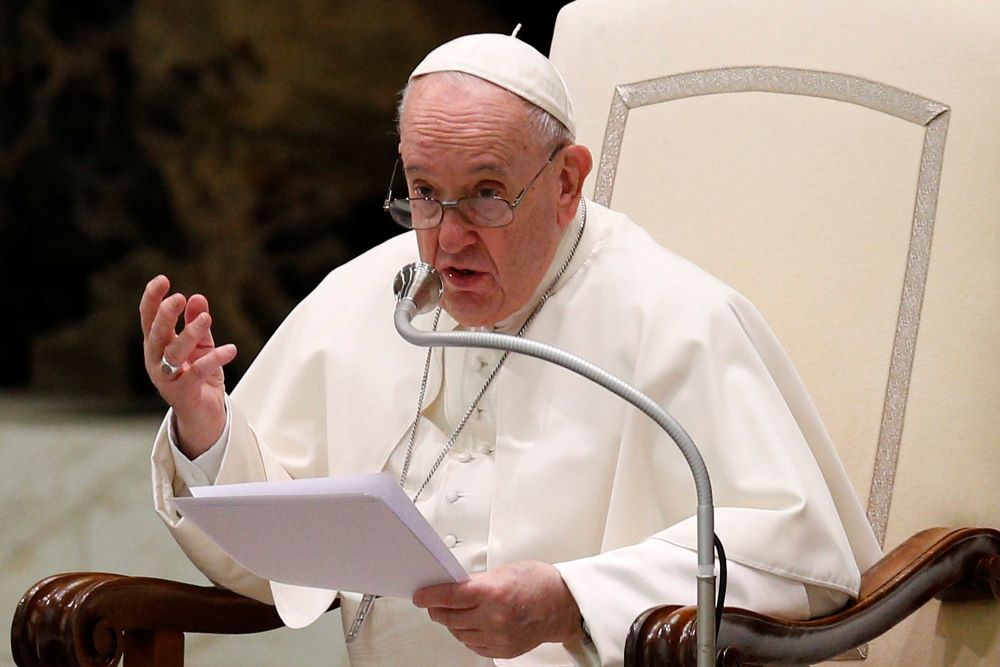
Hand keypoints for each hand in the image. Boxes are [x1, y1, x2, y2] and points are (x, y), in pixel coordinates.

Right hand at [139, 275, 236, 457]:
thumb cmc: (198, 376)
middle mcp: (156, 361)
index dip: (152, 299)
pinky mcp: (183, 393)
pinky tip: (231, 349)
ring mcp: (166, 378)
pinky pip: (198, 373)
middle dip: (165, 315)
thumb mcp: (200, 345)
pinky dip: (214, 359)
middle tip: (179, 297)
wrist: (204, 414)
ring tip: (207, 318)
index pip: (149, 318)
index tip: (161, 279)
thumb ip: (197, 323)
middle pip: (156, 334)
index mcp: (157, 345)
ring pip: (174, 353)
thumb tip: (198, 297)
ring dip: (190, 334)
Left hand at [413, 560, 583, 658]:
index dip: (429, 596)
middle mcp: (494, 617)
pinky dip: (467, 634)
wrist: (563, 605)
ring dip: (452, 622)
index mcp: (493, 592)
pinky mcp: (503, 650)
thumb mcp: (503, 571)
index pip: (449, 596)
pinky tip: (470, 624)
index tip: (420, 596)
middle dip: (437, 609)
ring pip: (459, 633)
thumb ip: (476, 581)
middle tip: (433, 602)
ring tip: (455, 612)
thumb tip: (453, 587)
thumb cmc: (538, 583)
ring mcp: (498, 637)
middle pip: (449, 617)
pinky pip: (473, 645)